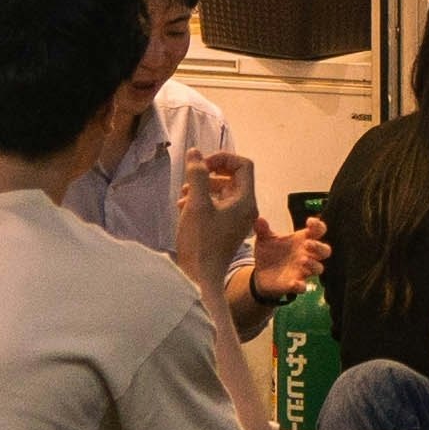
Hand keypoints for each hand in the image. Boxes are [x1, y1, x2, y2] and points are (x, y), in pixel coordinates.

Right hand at [180, 146, 262, 274]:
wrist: (199, 277)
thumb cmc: (200, 241)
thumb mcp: (197, 203)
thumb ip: (197, 175)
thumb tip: (195, 152)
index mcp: (246, 201)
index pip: (243, 165)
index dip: (223, 159)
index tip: (202, 165)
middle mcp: (245, 209)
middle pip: (232, 177)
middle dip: (209, 174)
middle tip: (190, 179)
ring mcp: (236, 220)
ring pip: (221, 191)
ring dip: (201, 188)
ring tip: (182, 196)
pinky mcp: (225, 228)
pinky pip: (216, 206)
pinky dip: (201, 201)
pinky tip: (183, 207)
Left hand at [243, 216, 331, 302]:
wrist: (260, 274)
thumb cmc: (268, 252)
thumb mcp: (264, 239)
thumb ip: (263, 229)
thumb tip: (259, 219)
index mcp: (301, 240)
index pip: (318, 231)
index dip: (318, 225)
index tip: (309, 221)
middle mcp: (306, 255)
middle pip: (325, 251)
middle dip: (319, 247)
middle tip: (307, 244)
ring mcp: (302, 270)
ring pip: (318, 268)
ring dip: (313, 264)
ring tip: (302, 259)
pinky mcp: (294, 284)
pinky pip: (303, 287)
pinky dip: (300, 286)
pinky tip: (294, 283)